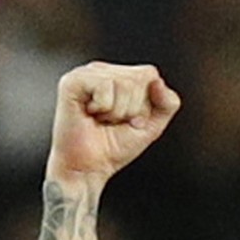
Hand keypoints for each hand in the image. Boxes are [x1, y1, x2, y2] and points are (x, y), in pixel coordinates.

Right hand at [47, 62, 181, 184]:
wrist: (88, 169)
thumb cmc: (113, 148)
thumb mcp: (152, 126)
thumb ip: (167, 103)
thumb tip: (157, 81)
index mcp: (118, 76)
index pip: (149, 74)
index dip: (146, 104)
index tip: (129, 120)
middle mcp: (102, 71)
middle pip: (139, 77)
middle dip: (132, 109)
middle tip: (113, 122)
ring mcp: (86, 74)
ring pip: (124, 83)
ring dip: (117, 112)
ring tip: (101, 120)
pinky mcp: (72, 82)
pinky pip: (105, 86)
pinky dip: (104, 108)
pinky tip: (90, 115)